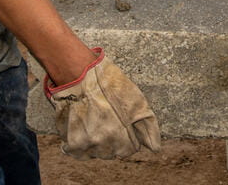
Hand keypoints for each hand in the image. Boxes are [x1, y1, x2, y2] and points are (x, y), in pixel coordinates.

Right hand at [45, 47, 160, 158]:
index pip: (129, 149)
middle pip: (113, 152)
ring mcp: (86, 145)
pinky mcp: (71, 143)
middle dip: (113, 138)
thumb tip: (155, 149)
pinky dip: (82, 142)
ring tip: (95, 119)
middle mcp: (103, 145)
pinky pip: (81, 152)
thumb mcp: (136, 100)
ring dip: (98, 141)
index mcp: (121, 136)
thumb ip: (148, 127)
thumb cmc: (108, 84)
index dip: (128, 134)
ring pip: (97, 152)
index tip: (122, 121)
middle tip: (107, 118)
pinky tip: (84, 126)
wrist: (78, 75)